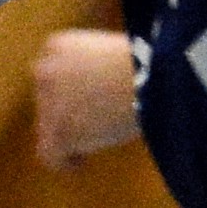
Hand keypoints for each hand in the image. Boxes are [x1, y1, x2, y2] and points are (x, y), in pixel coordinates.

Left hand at [29, 26, 140, 166]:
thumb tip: (93, 96)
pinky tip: (82, 162)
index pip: (51, 74)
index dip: (69, 91)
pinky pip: (49, 156)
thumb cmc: (154, 64)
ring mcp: (50, 102)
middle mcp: (46, 70)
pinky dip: (65, 162)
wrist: (159, 77)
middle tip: (97, 122)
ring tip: (98, 140)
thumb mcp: (113, 52)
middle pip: (47, 101)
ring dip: (71, 135)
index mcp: (59, 45)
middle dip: (68, 113)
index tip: (92, 102)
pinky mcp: (60, 132)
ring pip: (48, 129)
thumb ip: (94, 69)